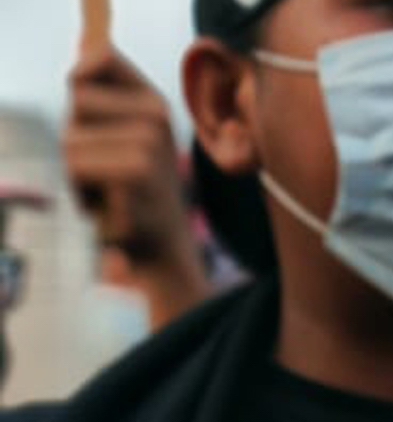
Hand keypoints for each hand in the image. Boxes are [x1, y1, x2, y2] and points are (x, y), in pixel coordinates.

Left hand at [64, 47, 197, 269]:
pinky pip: (76, 169)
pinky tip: (109, 205)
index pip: (95, 61)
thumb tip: (88, 47)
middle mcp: (157, 117)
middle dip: (76, 137)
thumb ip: (99, 86)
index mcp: (154, 101)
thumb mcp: (116, 131)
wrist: (162, 244)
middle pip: (77, 102)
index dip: (80, 86)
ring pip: (71, 140)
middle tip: (104, 167)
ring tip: (107, 188)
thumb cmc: (130, 187)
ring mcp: (150, 144)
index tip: (95, 121)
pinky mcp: (138, 174)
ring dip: (77, 172)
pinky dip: (83, 193)